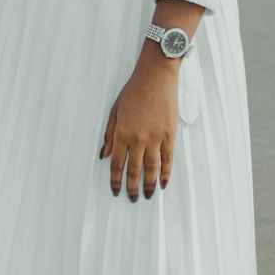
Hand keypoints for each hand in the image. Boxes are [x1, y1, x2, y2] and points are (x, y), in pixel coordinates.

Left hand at [100, 52, 178, 199]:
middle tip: (132, 198)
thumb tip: (105, 155)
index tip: (116, 191)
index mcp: (122, 133)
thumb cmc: (134, 90)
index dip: (116, 180)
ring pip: (151, 168)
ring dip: (149, 184)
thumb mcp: (115, 110)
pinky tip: (164, 183)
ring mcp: (155, 138)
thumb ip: (110, 134)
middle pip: (134, 170)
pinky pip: (168, 159)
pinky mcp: (169, 134)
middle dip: (132, 187)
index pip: (117, 164)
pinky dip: (166, 173)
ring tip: (148, 195)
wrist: (156, 76)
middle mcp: (138, 139)